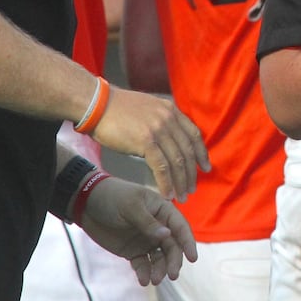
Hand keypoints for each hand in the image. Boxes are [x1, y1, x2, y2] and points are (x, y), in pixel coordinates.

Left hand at [76, 174, 197, 285]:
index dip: (188, 242)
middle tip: (172, 275)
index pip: (180, 227)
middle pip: (172, 247)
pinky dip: (144, 273)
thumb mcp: (130, 206)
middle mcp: (158, 226)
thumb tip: (167, 236)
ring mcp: (146, 240)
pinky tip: (143, 280)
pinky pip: (143, 264)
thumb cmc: (112, 197)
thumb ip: (147, 222)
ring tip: (154, 280)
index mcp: (162, 210)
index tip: (193, 258)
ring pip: (159, 258)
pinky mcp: (132, 251)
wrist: (86, 203)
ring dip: (159, 270)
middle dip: (173, 261)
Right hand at [90, 88, 209, 201]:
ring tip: (181, 196)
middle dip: (191, 173)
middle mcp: (168, 118)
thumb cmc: (115, 109)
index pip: (193, 134)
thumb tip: (166, 142)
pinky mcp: (146, 141)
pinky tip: (167, 194)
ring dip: (180, 182)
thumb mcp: (147, 109)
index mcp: (170, 110)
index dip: (201, 153)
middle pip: (187, 150)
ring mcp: (158, 129)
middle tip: (191, 189)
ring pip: (177, 161)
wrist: (96, 104)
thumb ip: (160, 122)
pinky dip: (166, 183)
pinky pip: (162, 167)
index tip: (205, 167)